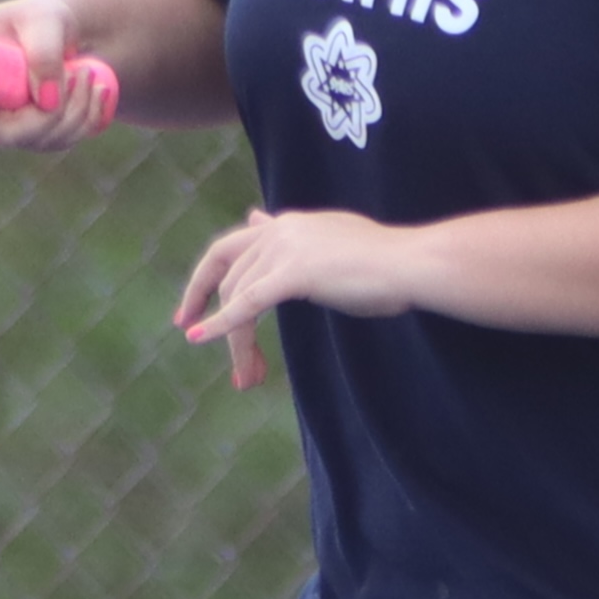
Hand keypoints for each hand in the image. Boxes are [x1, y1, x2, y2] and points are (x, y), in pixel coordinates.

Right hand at [0, 0, 108, 150]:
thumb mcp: (44, 19)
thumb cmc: (41, 17)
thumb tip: (46, 102)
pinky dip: (90, 117)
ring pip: (42, 139)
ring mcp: (9, 126)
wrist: (61, 31)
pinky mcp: (38, 135)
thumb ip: (43, 51)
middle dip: (50, 114)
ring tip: (90, 71)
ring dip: (77, 110)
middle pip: (6, 135)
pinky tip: (101, 90)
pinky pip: (65, 139)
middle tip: (80, 75)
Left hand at [171, 207, 421, 387]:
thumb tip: (260, 222)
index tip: (192, 307)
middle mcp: (281, 229)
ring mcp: (286, 248)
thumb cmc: (386, 265)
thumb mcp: (332, 246)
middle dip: (203, 302)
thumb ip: (296, 243)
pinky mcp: (294, 273)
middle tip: (188, 330)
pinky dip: (222, 324)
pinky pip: (247, 303)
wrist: (411, 264)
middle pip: (227, 271)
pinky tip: (201, 338)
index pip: (236, 246)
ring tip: (245, 376)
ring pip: (239, 295)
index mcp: (291, 225)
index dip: (208, 276)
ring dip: (236, 341)